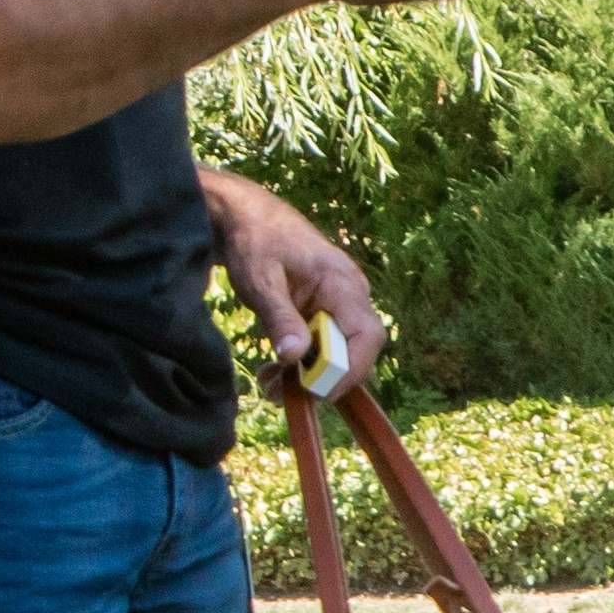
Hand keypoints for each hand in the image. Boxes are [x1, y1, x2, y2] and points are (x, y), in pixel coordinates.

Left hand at [200, 170, 383, 388]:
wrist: (246, 218)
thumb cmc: (254, 242)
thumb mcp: (261, 281)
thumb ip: (280, 317)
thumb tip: (294, 356)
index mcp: (342, 283)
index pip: (367, 335)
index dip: (351, 369)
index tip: (319, 392)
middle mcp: (350, 294)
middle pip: (354, 349)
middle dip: (322, 378)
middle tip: (282, 393)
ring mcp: (339, 303)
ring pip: (337, 351)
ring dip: (307, 374)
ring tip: (269, 386)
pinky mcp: (324, 310)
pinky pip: (323, 343)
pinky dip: (301, 361)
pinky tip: (274, 370)